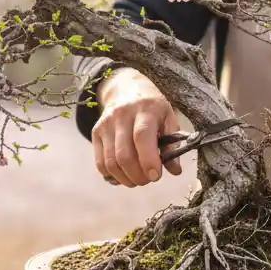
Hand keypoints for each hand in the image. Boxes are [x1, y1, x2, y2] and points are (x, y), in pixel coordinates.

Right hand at [92, 68, 181, 186]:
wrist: (126, 89)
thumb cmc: (152, 108)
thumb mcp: (168, 118)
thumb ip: (172, 144)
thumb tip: (175, 171)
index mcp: (145, 109)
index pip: (142, 136)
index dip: (148, 160)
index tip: (155, 176)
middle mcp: (122, 115)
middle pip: (124, 154)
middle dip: (138, 176)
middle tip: (148, 179)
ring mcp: (106, 124)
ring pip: (111, 162)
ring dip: (125, 179)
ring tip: (137, 180)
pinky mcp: (95, 132)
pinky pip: (100, 163)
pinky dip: (112, 176)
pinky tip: (123, 176)